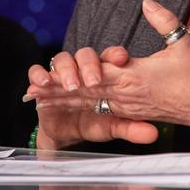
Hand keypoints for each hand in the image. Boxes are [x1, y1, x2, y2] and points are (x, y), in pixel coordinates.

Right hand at [26, 48, 156, 150]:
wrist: (66, 135)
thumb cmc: (94, 122)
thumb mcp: (112, 126)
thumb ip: (131, 127)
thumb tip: (152, 133)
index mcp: (104, 73)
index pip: (110, 56)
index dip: (115, 54)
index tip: (121, 59)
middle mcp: (82, 70)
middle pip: (85, 55)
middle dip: (89, 65)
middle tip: (93, 81)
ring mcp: (61, 75)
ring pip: (62, 60)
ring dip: (66, 70)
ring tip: (71, 86)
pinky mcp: (43, 85)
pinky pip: (37, 72)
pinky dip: (38, 75)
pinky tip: (42, 84)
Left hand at [29, 0, 189, 135]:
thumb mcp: (183, 43)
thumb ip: (164, 21)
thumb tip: (147, 1)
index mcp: (136, 75)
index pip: (97, 73)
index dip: (71, 74)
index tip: (48, 73)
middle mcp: (127, 92)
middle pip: (85, 90)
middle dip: (57, 90)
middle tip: (30, 91)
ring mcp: (128, 104)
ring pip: (90, 102)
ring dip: (64, 101)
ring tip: (39, 101)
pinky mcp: (132, 111)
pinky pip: (101, 110)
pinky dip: (81, 108)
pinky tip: (65, 107)